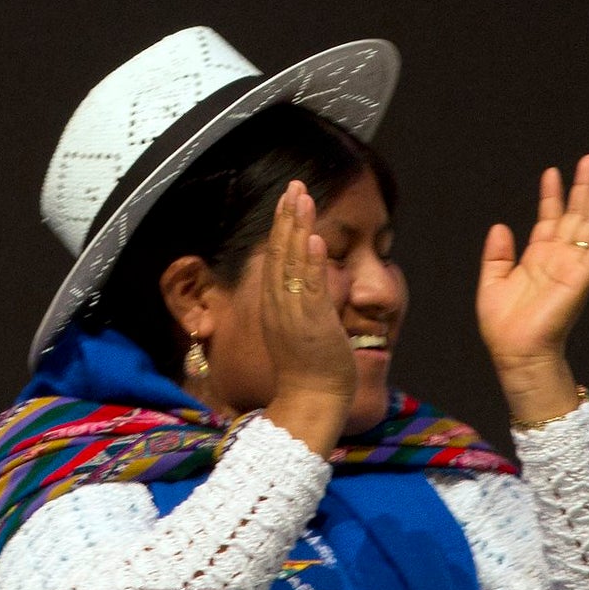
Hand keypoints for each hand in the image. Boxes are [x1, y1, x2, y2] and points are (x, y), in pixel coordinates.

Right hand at [250, 181, 355, 447]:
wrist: (308, 404)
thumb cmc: (309, 374)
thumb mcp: (299, 332)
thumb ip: (303, 306)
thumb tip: (311, 286)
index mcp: (276, 306)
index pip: (276, 258)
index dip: (282, 227)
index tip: (289, 200)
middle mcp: (279, 306)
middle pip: (280, 252)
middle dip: (287, 217)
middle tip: (294, 185)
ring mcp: (293, 314)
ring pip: (292, 263)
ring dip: (297, 228)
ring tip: (302, 197)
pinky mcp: (311, 324)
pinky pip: (309, 288)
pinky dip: (309, 261)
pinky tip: (313, 237)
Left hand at [476, 157, 588, 422]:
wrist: (515, 352)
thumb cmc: (504, 325)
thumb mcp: (491, 281)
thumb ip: (496, 254)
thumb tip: (500, 226)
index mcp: (538, 258)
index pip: (549, 218)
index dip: (552, 195)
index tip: (553, 171)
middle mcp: (559, 258)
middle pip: (575, 214)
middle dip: (583, 187)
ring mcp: (573, 266)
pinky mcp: (582, 279)